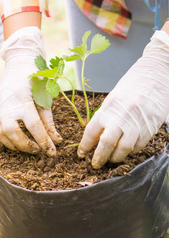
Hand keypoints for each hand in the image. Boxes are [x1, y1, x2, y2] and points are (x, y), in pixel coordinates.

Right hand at [0, 27, 61, 155]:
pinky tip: (16, 142)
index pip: (34, 126)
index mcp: (23, 100)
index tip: (52, 152)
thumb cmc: (34, 82)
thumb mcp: (45, 98)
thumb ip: (49, 121)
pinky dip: (6, 140)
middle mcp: (7, 105)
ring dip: (14, 145)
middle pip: (13, 132)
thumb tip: (56, 141)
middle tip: (38, 150)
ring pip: (1, 134)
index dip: (44, 141)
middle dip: (26, 145)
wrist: (17, 67)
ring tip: (27, 147)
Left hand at [78, 30, 168, 168]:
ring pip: (124, 148)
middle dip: (99, 157)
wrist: (155, 73)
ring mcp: (137, 122)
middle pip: (106, 144)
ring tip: (111, 160)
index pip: (91, 132)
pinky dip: (131, 151)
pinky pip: (139, 145)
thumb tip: (95, 135)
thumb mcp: (113, 98)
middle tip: (95, 164)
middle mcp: (121, 116)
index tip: (81, 154)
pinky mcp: (151, 126)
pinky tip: (127, 151)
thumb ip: (105, 116)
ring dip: (116, 157)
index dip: (85, 145)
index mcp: (107, 108)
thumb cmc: (132, 85)